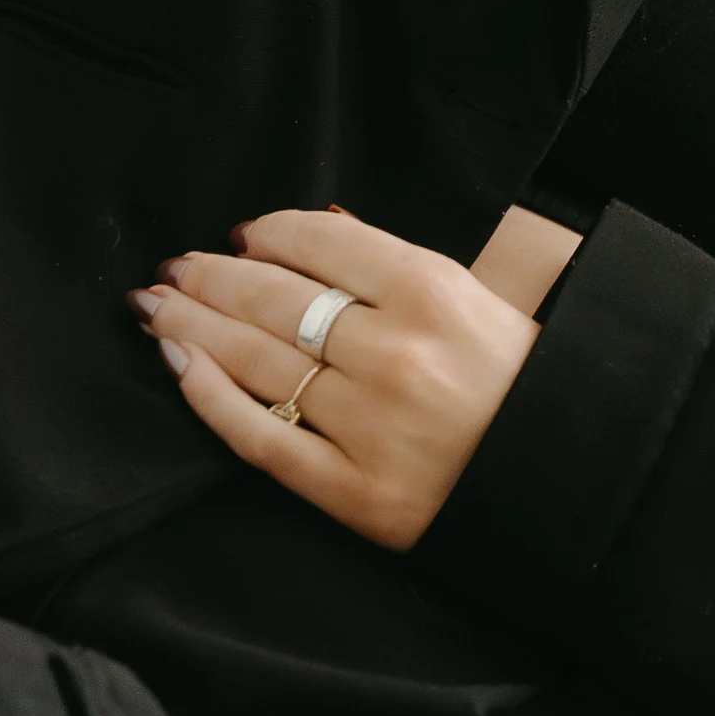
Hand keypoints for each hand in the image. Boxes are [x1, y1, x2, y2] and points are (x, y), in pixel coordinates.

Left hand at [131, 206, 551, 549]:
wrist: (557, 478)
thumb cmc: (515, 380)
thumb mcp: (471, 299)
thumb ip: (391, 262)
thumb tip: (316, 227)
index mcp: (432, 291)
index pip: (320, 243)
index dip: (266, 234)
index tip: (237, 237)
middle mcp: (393, 351)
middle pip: (274, 299)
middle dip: (211, 278)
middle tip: (174, 270)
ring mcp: (367, 422)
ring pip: (256, 361)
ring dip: (193, 327)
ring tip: (157, 309)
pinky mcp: (350, 488)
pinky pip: (260, 436)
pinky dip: (211, 398)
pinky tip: (178, 366)